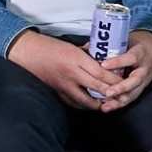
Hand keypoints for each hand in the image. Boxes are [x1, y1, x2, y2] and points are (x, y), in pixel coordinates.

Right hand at [12, 30, 130, 114]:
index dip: (113, 79)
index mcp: (76, 59)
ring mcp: (63, 84)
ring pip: (85, 100)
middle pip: (96, 86)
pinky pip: (73, 102)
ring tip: (107, 104)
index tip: (123, 81)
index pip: (100, 72)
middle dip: (111, 93)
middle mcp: (71, 73)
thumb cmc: (49, 46)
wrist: (28, 52)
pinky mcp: (57, 91)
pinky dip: (83, 105)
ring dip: (97, 103)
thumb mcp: (71, 46)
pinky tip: (90, 105)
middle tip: (121, 95)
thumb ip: (86, 55)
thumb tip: (101, 61)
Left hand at [104, 28, 151, 107]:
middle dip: (121, 88)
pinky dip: (118, 104)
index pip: (130, 58)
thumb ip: (109, 45)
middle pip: (135, 80)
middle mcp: (144, 69)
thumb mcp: (127, 40)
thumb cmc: (136, 45)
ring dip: (118, 100)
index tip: (103, 65)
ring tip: (105, 105)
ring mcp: (143, 81)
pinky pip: (130, 98)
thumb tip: (85, 47)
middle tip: (108, 92)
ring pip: (133, 93)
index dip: (117, 62)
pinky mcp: (140, 89)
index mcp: (140, 54)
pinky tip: (106, 107)